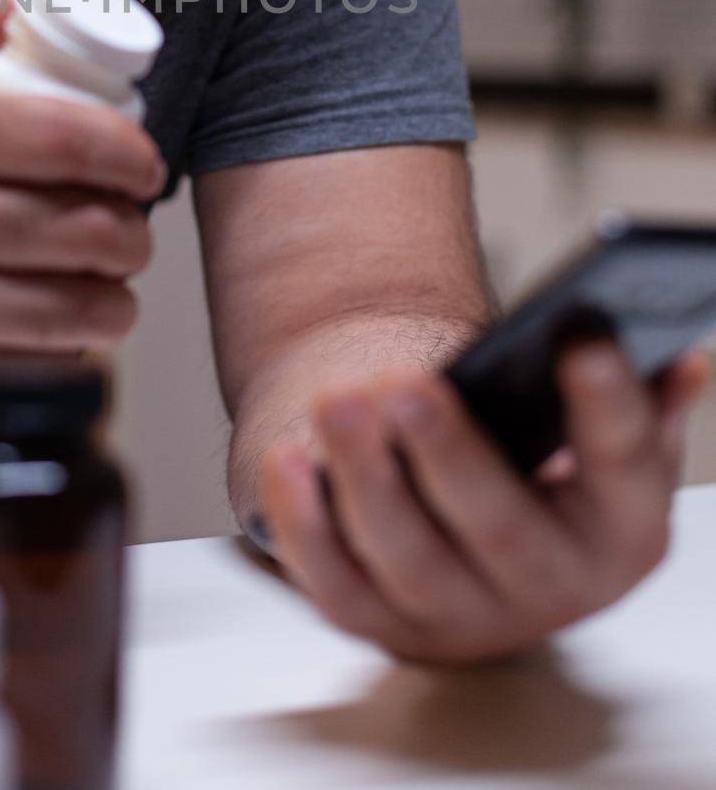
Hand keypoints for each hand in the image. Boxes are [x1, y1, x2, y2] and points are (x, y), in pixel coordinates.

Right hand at [0, 0, 165, 444]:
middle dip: (133, 228)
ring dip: (119, 291)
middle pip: (83, 225)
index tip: (144, 160)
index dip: (121, 146)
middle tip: (131, 223)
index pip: (50, 133)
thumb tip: (29, 2)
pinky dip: (80, 346)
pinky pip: (57, 363)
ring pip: (84, 303)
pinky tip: (64, 324)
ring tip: (107, 274)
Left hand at [258, 340, 710, 663]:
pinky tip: (288, 459)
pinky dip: (304, 526)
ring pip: (407, 558)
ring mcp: (464, 617)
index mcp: (623, 531)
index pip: (623, 465)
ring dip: (364, 477)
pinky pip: (337, 586)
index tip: (584, 339)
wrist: (474, 532)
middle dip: (448, 454)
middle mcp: (550, 587)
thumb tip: (681, 359)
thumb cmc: (543, 462)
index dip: (608, 405)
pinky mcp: (386, 625)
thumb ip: (636, 395)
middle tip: (406, 385)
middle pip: (499, 528)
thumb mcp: (601, 433)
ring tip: (338, 402)